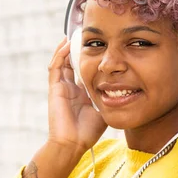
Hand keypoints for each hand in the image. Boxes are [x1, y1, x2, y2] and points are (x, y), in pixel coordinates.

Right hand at [46, 37, 106, 157]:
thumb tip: (122, 86)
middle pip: (72, 63)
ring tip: (75, 33)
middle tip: (86, 34)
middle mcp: (70, 88)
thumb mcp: (103, 109)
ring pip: (62, 62)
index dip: (90, 58)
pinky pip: (55, 67)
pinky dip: (60, 54)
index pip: (85, 70)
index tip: (100, 45)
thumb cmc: (88, 132)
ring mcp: (61, 87)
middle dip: (78, 49)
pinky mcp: (55, 88)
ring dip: (67, 48)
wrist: (72, 144)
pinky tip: (67, 43)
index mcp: (81, 93)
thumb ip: (108, 96)